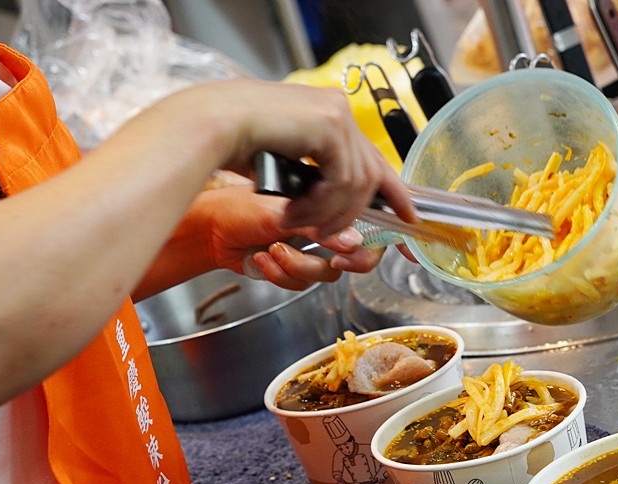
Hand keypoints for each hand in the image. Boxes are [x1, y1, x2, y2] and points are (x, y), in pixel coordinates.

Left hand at [186, 182, 385, 290]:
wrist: (209, 230)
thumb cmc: (237, 207)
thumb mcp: (280, 211)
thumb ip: (318, 227)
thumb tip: (354, 241)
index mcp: (328, 200)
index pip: (372, 217)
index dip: (394, 234)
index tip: (406, 253)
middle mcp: (324, 226)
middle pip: (359, 255)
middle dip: (348, 261)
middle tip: (335, 260)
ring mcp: (309, 248)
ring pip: (328, 274)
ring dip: (299, 265)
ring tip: (273, 250)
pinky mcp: (293, 268)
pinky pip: (302, 284)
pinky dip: (280, 274)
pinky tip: (262, 259)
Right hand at [193, 80, 415, 236]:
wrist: (209, 125)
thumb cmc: (235, 145)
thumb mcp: (287, 169)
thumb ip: (317, 184)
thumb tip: (343, 220)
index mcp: (330, 114)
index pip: (374, 157)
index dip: (393, 191)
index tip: (407, 217)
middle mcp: (339, 110)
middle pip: (374, 171)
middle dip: (365, 212)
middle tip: (339, 239)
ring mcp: (337, 114)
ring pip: (357, 183)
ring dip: (328, 214)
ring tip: (296, 223)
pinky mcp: (330, 125)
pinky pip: (342, 181)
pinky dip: (320, 205)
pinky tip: (294, 212)